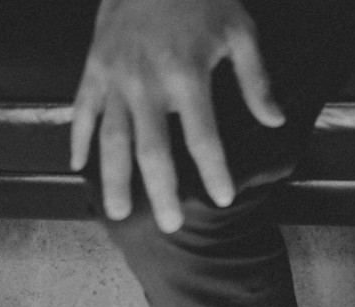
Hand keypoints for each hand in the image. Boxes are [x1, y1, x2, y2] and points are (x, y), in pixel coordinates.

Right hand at [70, 0, 285, 231]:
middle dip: (161, 191)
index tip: (222, 200)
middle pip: (153, 150)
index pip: (203, 138)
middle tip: (168, 226)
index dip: (213, 172)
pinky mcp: (94, 66)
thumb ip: (256, 80)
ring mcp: (115, 76)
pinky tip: (79, 167)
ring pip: (112, 138)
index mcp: (186, 76)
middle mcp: (147, 83)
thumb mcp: (241, 32)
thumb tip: (274, 121)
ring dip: (114, 178)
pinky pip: (83, 109)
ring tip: (117, 212)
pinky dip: (79, 139)